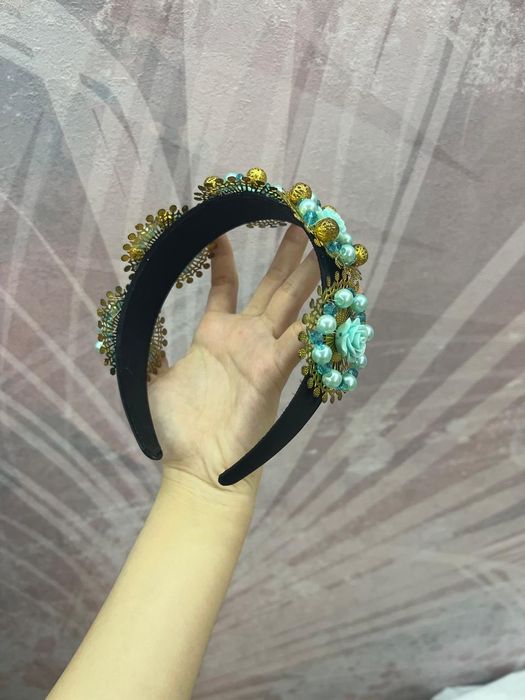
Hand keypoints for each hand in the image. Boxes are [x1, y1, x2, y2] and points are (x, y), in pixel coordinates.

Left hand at [147, 224, 319, 500]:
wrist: (197, 465)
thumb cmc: (177, 429)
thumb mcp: (152, 379)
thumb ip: (148, 349)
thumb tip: (129, 325)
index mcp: (215, 334)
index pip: (226, 286)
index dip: (224, 257)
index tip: (222, 228)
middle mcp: (245, 339)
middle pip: (272, 289)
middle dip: (286, 256)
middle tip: (299, 221)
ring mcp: (262, 354)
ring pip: (291, 306)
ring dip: (308, 277)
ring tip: (323, 245)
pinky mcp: (273, 372)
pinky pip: (297, 341)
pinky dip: (314, 322)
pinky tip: (330, 297)